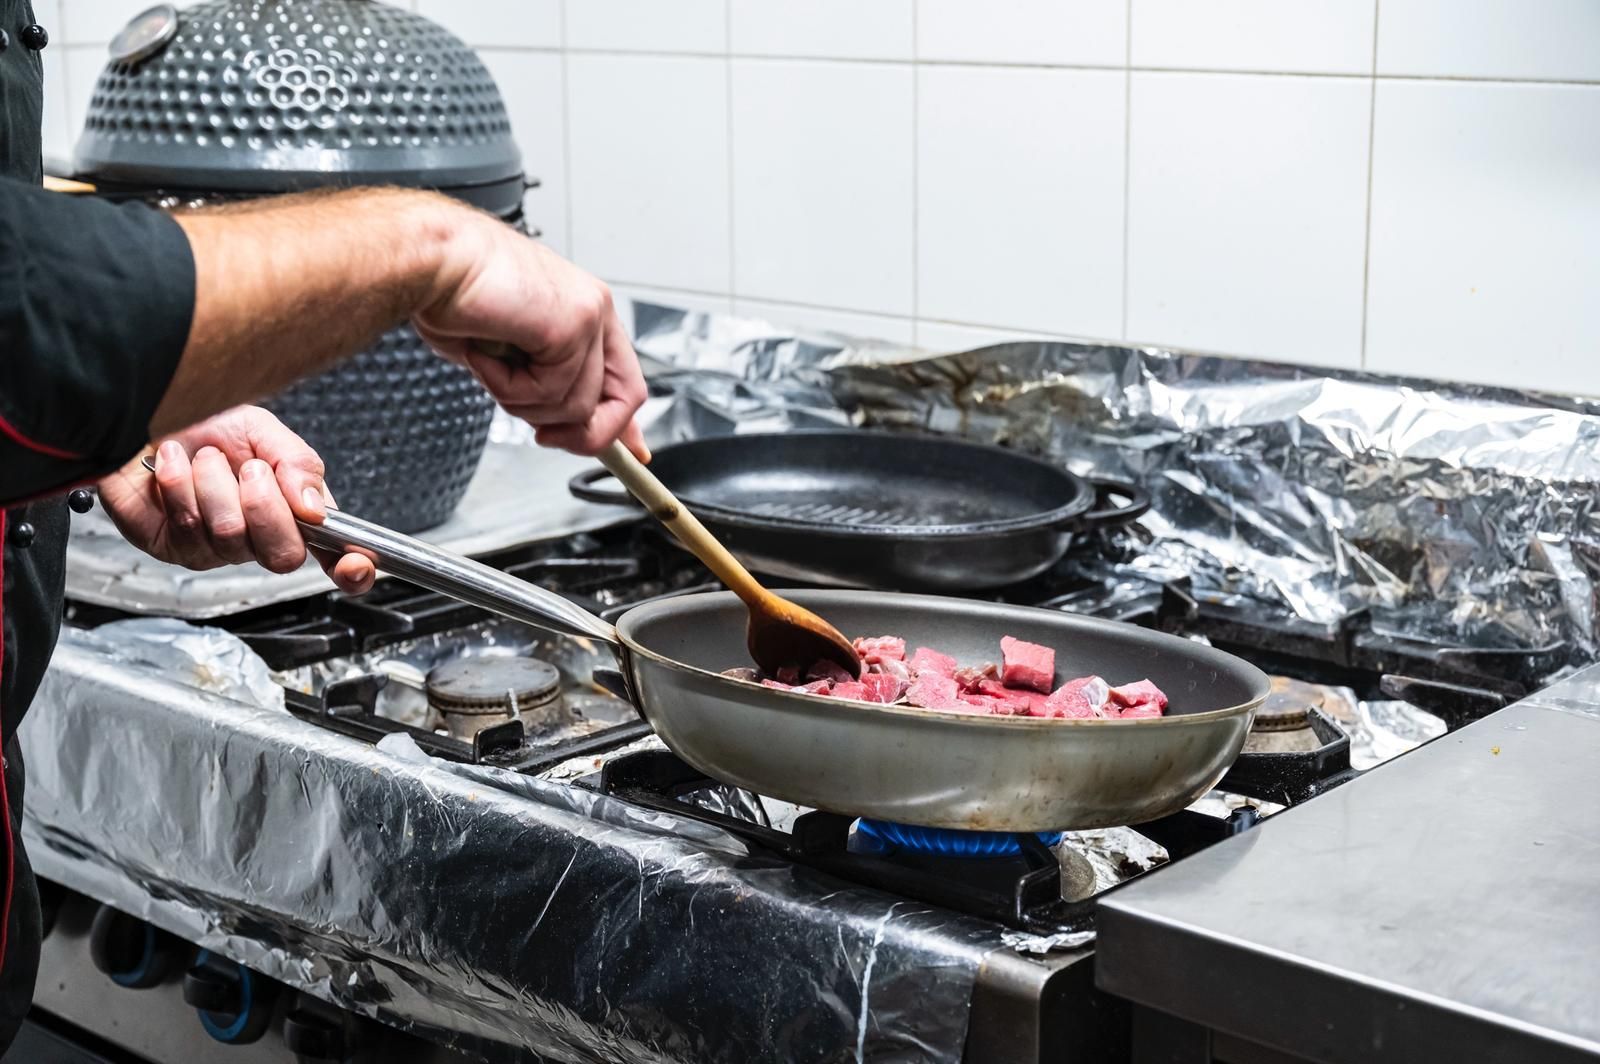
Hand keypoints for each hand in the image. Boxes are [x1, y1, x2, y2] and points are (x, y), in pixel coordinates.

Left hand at [97, 406, 376, 593]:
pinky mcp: (174, 548)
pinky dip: (180, 483)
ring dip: (214, 483)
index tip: (355, 564)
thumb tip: (315, 507)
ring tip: (204, 458)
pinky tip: (173, 465)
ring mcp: (216, 549)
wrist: (141, 417)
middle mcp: (259, 537)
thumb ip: (298, 462)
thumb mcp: (262, 429)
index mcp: (294, 510)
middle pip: (283, 555)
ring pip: (230, 535)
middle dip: (265, 505)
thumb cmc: (201, 423)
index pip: (334, 553)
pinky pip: (188, 527)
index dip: (349, 567)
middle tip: (250, 469)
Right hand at [412, 216, 648, 458]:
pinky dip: (509, 387)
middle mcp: (594, 310)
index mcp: (583, 312)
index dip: (625, 423)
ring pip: (577, 405)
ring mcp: (589, 316)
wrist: (429, 263)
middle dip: (585, 434)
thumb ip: (540, 387)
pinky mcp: (573, 326)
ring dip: (522, 401)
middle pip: (624, 399)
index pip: (625, 379)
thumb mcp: (505, 357)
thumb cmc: (454, 297)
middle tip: (544, 438)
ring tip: (490, 364)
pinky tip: (487, 354)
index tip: (632, 453)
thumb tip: (555, 426)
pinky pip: (551, 392)